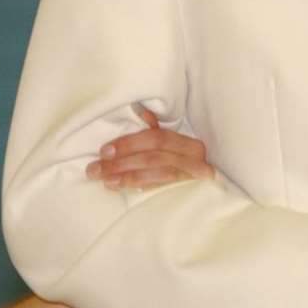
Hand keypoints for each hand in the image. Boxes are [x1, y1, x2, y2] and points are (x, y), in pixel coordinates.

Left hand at [84, 105, 214, 189]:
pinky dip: (145, 187)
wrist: (212, 198)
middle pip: (155, 156)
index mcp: (187, 142)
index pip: (156, 138)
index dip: (129, 143)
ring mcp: (195, 176)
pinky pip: (165, 189)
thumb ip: (154, 128)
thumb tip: (136, 108)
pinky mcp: (193, 192)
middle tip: (96, 169)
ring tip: (106, 182)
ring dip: (130, 177)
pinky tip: (126, 189)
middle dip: (123, 162)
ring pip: (160, 173)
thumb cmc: (186, 164)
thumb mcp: (171, 145)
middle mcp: (195, 157)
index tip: (104, 151)